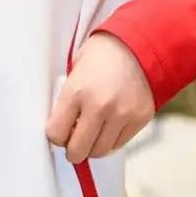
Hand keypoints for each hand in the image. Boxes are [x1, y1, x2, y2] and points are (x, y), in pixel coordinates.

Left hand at [45, 32, 155, 161]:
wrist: (137, 45)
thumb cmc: (100, 56)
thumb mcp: (74, 73)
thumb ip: (66, 102)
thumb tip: (60, 129)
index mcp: (76, 92)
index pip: (56, 134)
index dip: (56, 136)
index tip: (59, 132)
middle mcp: (99, 106)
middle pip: (78, 150)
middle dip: (73, 150)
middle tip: (74, 142)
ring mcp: (122, 114)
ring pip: (100, 151)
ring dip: (92, 146)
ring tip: (92, 132)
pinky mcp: (139, 118)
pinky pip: (119, 144)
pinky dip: (111, 140)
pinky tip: (109, 126)